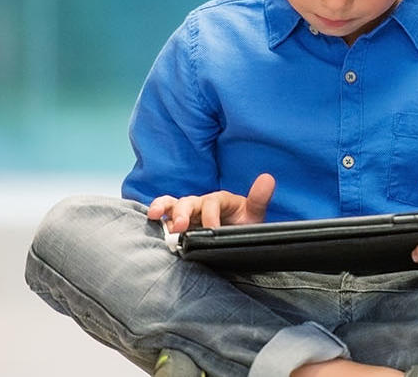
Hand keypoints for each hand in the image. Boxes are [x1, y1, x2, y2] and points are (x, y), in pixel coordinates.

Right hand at [146, 174, 275, 232]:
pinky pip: (163, 215)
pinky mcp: (178, 222)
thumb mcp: (254, 215)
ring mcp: (188, 213)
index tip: (213, 230)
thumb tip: (268, 178)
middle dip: (183, 213)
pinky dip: (155, 215)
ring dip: (163, 209)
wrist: (235, 239)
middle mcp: (201, 204)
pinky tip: (149, 221)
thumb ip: (259, 199)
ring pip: (172, 205)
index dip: (211, 216)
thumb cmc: (243, 226)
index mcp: (220, 201)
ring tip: (155, 216)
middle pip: (188, 202)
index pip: (212, 203)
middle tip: (180, 227)